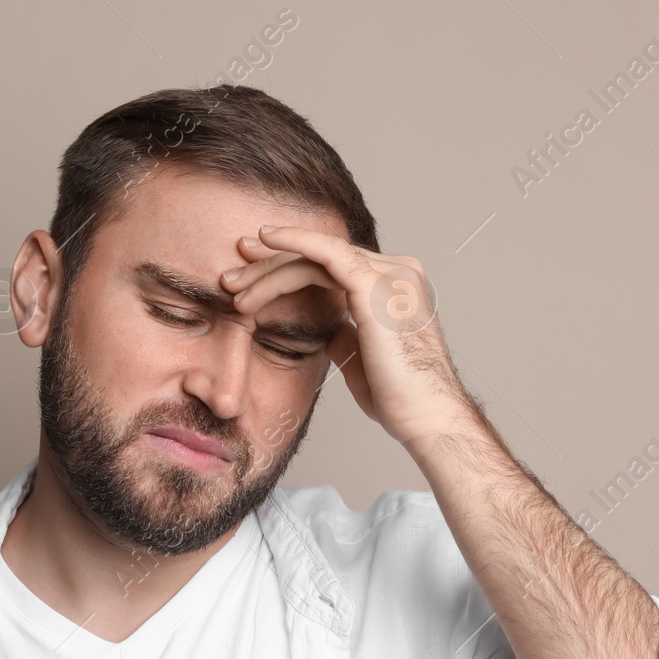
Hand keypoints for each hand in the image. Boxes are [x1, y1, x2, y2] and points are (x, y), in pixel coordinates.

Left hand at [220, 225, 472, 449]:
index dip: (289, 269)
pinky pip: (328, 253)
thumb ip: (345, 333)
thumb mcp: (362, 357)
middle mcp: (397, 271)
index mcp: (396, 285)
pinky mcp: (375, 285)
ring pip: (318, 256)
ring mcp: (390, 274)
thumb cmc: (400, 396)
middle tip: (233, 276)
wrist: (426, 417)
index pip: (334, 267)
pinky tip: (267, 241)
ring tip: (234, 286)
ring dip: (270, 268)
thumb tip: (325, 328)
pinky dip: (295, 242)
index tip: (251, 279)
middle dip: (271, 264)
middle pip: (323, 257)